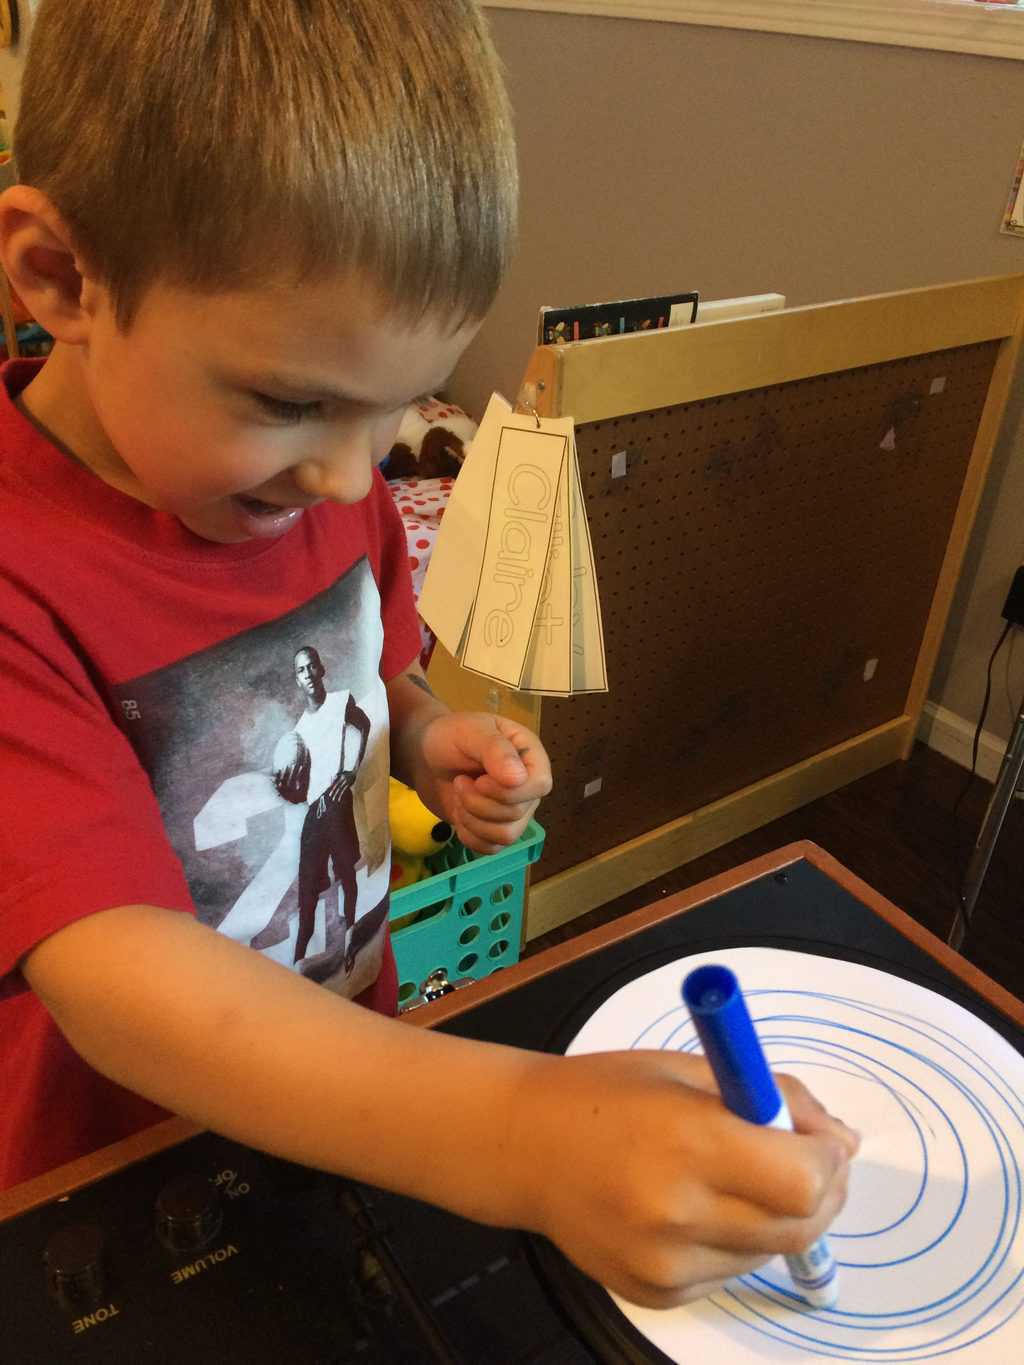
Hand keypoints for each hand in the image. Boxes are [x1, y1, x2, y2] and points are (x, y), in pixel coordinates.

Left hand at [414, 711, 551, 852]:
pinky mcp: (494, 829)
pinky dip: (469, 835)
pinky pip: (491, 848)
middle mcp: (528, 787)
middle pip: (517, 813)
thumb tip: (519, 779)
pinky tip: (459, 814)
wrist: (426, 756)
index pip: (540, 785)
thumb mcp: (471, 732)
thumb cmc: (450, 736)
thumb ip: (495, 750)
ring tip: (459, 797)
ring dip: (473, 820)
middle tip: (460, 782)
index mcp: (530, 756)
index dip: (508, 791)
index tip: (479, 781)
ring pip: (506, 836)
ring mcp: (514, 811)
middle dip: (479, 802)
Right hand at [508, 1050, 858, 1309]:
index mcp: (686, 1140)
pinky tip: (698, 1206)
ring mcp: (663, 1263)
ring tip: (740, 1177)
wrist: (522, 1146)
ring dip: (778, 1217)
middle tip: (809, 1159)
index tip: (824, 1140)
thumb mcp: (688, 1070)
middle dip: (822, 1192)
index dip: (828, 1161)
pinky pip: (728, 1273)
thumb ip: (770, 1095)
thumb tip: (843, 1139)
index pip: (801, 1179)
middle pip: (798, 1226)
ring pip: (769, 1253)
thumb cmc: (606, 1092)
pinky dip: (735, 1242)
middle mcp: (676, 1211)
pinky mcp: (654, 1294)